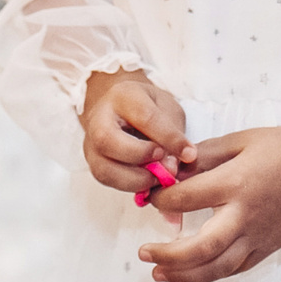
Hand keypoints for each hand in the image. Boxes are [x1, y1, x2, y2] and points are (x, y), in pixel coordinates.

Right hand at [81, 69, 193, 196]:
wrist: (122, 109)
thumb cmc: (148, 106)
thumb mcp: (167, 108)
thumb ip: (172, 134)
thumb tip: (171, 167)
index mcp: (123, 95)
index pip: (144, 117)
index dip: (168, 138)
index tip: (189, 154)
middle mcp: (99, 118)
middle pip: (108, 140)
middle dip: (140, 157)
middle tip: (165, 166)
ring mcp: (90, 142)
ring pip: (104, 168)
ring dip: (136, 179)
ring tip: (158, 178)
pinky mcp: (93, 162)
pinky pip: (107, 180)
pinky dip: (130, 186)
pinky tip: (148, 182)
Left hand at [136, 110, 280, 281]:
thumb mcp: (240, 140)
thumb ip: (204, 155)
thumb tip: (172, 168)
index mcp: (235, 183)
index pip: (187, 198)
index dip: (162, 199)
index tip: (150, 196)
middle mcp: (245, 215)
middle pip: (200, 248)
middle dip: (168, 254)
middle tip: (144, 253)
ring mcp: (258, 236)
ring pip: (217, 267)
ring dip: (184, 275)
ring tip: (158, 273)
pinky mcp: (268, 247)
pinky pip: (236, 268)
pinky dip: (211, 274)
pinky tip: (192, 273)